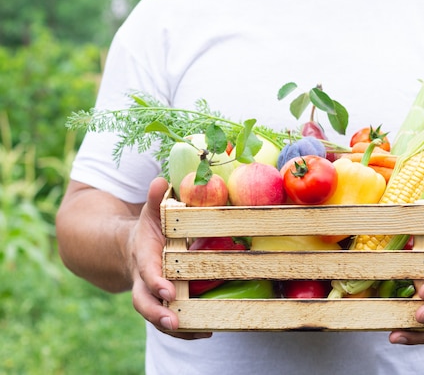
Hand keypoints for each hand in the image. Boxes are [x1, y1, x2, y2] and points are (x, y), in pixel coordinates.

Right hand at [128, 177, 212, 339]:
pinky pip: (169, 321)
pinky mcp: (161, 304)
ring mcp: (151, 295)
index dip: (156, 282)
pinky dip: (184, 330)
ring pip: (155, 316)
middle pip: (143, 302)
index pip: (147, 272)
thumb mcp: (151, 213)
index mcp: (143, 257)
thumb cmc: (148, 230)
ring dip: (173, 328)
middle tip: (173, 322)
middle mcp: (143, 280)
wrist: (129, 250)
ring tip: (196, 333)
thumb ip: (155, 200)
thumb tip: (161, 180)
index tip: (168, 291)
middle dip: (157, 314)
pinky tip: (204, 332)